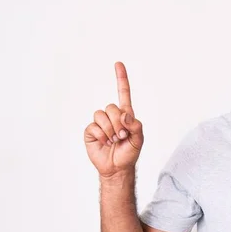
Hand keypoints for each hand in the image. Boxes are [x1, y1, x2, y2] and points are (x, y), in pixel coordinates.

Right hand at [84, 62, 143, 177]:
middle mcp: (112, 116)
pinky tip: (104, 142)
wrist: (117, 168)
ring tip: (114, 140)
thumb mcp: (139, 139)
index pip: (123, 93)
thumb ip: (136, 125)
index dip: (121, 78)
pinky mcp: (91, 131)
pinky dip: (101, 135)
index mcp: (125, 115)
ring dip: (110, 130)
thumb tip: (125, 115)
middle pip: (112, 107)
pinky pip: (94, 126)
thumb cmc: (129, 153)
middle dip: (118, 123)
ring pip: (101, 115)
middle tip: (122, 136)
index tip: (118, 64)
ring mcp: (100, 123)